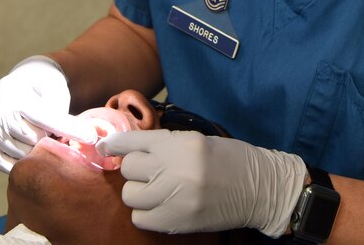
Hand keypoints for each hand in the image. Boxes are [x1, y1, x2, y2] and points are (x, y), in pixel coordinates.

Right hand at [0, 55, 93, 172]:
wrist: (20, 82)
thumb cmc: (43, 86)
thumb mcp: (56, 88)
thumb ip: (63, 110)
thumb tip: (83, 138)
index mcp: (13, 94)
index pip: (46, 118)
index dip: (70, 129)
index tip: (91, 138)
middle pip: (34, 139)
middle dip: (51, 137)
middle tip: (58, 133)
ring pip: (22, 153)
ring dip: (37, 149)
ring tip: (42, 137)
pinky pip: (7, 164)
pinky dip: (23, 160)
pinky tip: (31, 149)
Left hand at [101, 128, 305, 236]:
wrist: (260, 189)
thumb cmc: (230, 159)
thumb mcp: (198, 141)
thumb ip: (165, 144)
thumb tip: (129, 149)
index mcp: (182, 143)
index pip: (135, 141)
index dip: (115, 144)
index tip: (103, 146)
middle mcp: (175, 169)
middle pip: (130, 168)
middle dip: (136, 169)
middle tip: (150, 170)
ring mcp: (175, 198)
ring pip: (131, 195)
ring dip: (140, 191)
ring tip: (157, 189)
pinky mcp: (177, 221)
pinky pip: (141, 218)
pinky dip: (146, 213)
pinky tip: (161, 206)